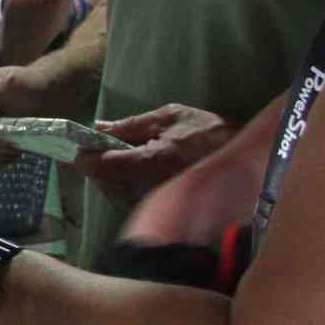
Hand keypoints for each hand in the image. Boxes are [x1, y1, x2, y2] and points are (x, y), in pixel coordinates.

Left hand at [78, 105, 234, 210]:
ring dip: (108, 176)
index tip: (83, 147)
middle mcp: (150, 187)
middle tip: (99, 147)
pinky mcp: (162, 208)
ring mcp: (156, 201)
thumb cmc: (207, 132)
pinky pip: (129, 199)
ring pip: (114, 193)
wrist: (242, 159)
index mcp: (151, 161)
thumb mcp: (169, 117)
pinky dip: (122, 184)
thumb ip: (130, 124)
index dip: (86, 156)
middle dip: (96, 166)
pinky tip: (132, 169)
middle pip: (104, 182)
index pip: (101, 166)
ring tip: (119, 156)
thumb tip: (98, 126)